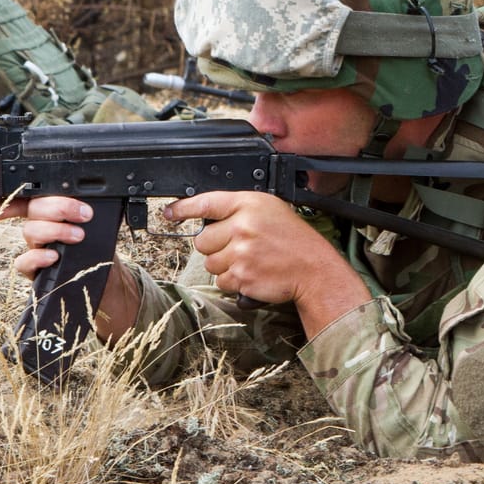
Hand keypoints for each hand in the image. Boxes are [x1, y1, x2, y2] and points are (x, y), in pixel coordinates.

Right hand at [0, 195, 138, 341]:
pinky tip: (54, 257)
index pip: (32, 196)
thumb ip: (87, 205)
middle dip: (60, 208)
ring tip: (78, 236)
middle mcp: (40, 225)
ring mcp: (35, 247)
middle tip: (85, 215)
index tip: (8, 193)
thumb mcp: (97, 220)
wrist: (105, 271)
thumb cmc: (98, 243)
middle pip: (35, 208)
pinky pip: (23, 261)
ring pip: (30, 230)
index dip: (19, 192)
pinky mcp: (34, 268)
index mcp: (52, 209)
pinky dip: (38, 257)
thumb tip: (88, 198)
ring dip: (55, 230)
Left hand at [165, 189, 369, 332]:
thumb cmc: (292, 239)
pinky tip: (252, 274)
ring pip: (209, 263)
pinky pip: (221, 281)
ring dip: (224, 266)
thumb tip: (208, 219)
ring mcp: (241, 252)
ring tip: (249, 261)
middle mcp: (243, 225)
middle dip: (215, 247)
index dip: (183, 208)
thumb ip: (239, 210)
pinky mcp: (241, 276)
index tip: (170, 213)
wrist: (313, 268)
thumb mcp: (269, 210)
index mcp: (249, 204)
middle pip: (202, 240)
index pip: (207, 202)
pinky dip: (233, 282)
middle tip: (238, 248)